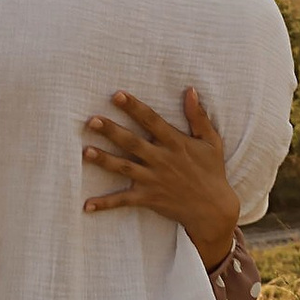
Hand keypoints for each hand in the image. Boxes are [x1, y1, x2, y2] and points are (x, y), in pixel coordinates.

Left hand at [81, 84, 240, 271]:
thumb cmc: (212, 171)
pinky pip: (124, 201)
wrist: (214, 209)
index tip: (117, 95)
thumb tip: (190, 90)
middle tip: (92, 121)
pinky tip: (87, 205)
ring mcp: (153, 180)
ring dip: (104, 161)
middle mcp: (161, 160)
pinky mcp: (149, 198)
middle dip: (112, 131)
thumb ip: (198, 116)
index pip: (151, 121)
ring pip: (124, 168)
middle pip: (132, 143)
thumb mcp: (211, 141)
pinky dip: (106, 203)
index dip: (134, 107)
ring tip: (86, 152)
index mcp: (175, 143)